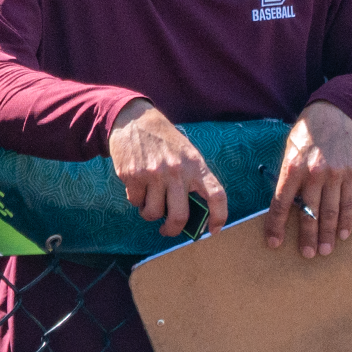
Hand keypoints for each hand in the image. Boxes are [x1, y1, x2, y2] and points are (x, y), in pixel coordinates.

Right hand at [107, 99, 227, 237]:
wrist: (134, 120)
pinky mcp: (132, 175)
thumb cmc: (164, 141)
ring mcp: (153, 174)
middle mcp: (176, 171)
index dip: (219, 216)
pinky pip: (135, 202)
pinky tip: (137, 188)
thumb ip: (191, 179)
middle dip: (172, 230)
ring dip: (150, 214)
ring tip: (149, 204)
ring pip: (153, 212)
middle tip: (168, 230)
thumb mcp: (186, 154)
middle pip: (180, 216)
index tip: (213, 230)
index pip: (216, 195)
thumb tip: (187, 214)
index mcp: (195, 165)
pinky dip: (136, 200)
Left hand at [265, 100, 351, 257]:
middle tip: (307, 255)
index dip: (276, 225)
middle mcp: (312, 173)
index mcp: (291, 168)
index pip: (280, 203)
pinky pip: (350, 202)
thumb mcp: (289, 150)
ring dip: (327, 234)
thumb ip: (287, 176)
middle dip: (306, 236)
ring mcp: (335, 174)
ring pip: (330, 211)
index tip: (274, 243)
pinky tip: (344, 234)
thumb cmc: (308, 133)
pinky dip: (347, 220)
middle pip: (308, 212)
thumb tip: (283, 204)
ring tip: (325, 251)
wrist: (338, 112)